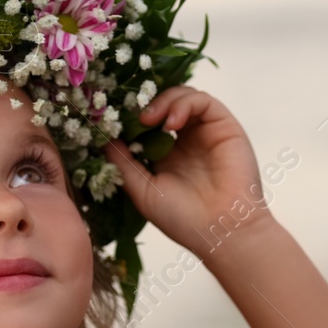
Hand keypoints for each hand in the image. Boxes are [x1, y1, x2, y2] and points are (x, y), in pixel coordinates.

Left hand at [101, 87, 273, 257]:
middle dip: (144, 104)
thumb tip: (103, 138)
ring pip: (182, 96)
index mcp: (167, 155)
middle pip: (163, 104)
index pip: (147, 123)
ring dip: (162, 101)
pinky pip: (202, 101)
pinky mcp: (224, 126)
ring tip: (148, 119)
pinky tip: (171, 123)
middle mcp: (186, 140)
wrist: (221, 230)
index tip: (111, 118)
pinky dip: (183, 104)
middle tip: (130, 116)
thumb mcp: (143, 191)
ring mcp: (205, 131)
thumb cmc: (184, 218)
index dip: (129, 116)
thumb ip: (123, 163)